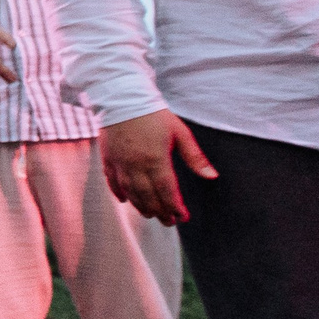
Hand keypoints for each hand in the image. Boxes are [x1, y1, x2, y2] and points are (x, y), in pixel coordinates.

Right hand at [98, 110, 214, 226]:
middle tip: (169, 222)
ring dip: (142, 207)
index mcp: (156, 160)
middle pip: (148, 197)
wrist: (122, 97)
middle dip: (161, 212)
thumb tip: (211, 176)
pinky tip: (126, 201)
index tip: (183, 217)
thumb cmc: (154, 113)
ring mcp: (120, 163)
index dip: (175, 208)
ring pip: (131, 193)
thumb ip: (195, 157)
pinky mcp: (107, 158)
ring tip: (152, 215)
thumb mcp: (180, 132)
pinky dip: (119, 193)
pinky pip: (112, 182)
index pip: (167, 192)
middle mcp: (136, 166)